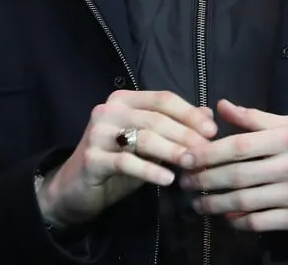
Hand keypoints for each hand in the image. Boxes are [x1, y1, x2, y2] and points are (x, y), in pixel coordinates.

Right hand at [41, 89, 216, 227]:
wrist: (75, 188)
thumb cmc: (116, 162)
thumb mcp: (147, 143)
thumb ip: (174, 127)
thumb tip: (208, 114)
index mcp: (124, 100)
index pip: (163, 99)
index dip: (189, 113)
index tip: (212, 130)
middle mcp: (109, 110)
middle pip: (156, 118)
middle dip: (185, 134)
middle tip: (207, 151)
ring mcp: (98, 133)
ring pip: (143, 137)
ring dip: (171, 150)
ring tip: (191, 164)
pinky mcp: (92, 158)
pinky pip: (126, 162)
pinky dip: (150, 170)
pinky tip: (168, 179)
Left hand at [179, 100, 287, 232]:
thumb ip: (255, 118)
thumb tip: (221, 106)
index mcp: (287, 137)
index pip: (239, 145)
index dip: (208, 152)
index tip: (186, 157)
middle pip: (238, 175)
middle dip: (205, 179)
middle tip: (183, 182)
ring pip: (245, 202)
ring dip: (215, 203)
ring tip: (196, 202)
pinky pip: (260, 222)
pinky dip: (238, 222)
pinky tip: (224, 217)